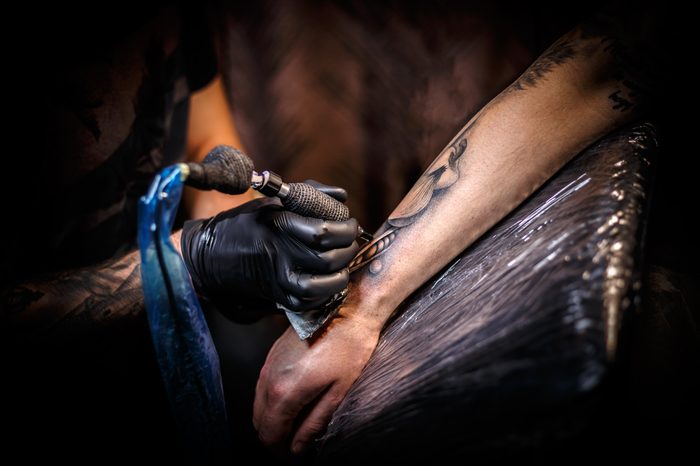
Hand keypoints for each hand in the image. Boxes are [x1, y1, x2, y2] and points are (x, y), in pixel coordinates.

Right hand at [180, 181, 358, 320]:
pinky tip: (328, 280)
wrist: (214, 254)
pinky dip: (324, 294)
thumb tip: (342, 196)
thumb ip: (310, 195)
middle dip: (348, 251)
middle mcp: (279, 252)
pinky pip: (307, 302)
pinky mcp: (276, 295)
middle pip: (327, 259)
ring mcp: (277, 277)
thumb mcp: (275, 202)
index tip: (349, 224)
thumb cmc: (250, 223)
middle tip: (349, 244)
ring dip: (340, 277)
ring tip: (342, 265)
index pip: (323, 233)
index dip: (346, 229)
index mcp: (280, 225)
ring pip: (320, 287)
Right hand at [253, 306, 379, 453]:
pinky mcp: (272, 354)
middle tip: (294, 444)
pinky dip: (272, 400)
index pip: (269, 434)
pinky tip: (294, 400)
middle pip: (258, 421)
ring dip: (272, 418)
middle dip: (274, 437)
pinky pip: (263, 386)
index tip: (293, 457)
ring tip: (296, 424)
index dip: (279, 452)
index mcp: (284, 391)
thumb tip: (297, 446)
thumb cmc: (349, 346)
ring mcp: (268, 364)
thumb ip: (313, 423)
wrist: (347, 308)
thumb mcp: (338, 392)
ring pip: (258, 404)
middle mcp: (269, 378)